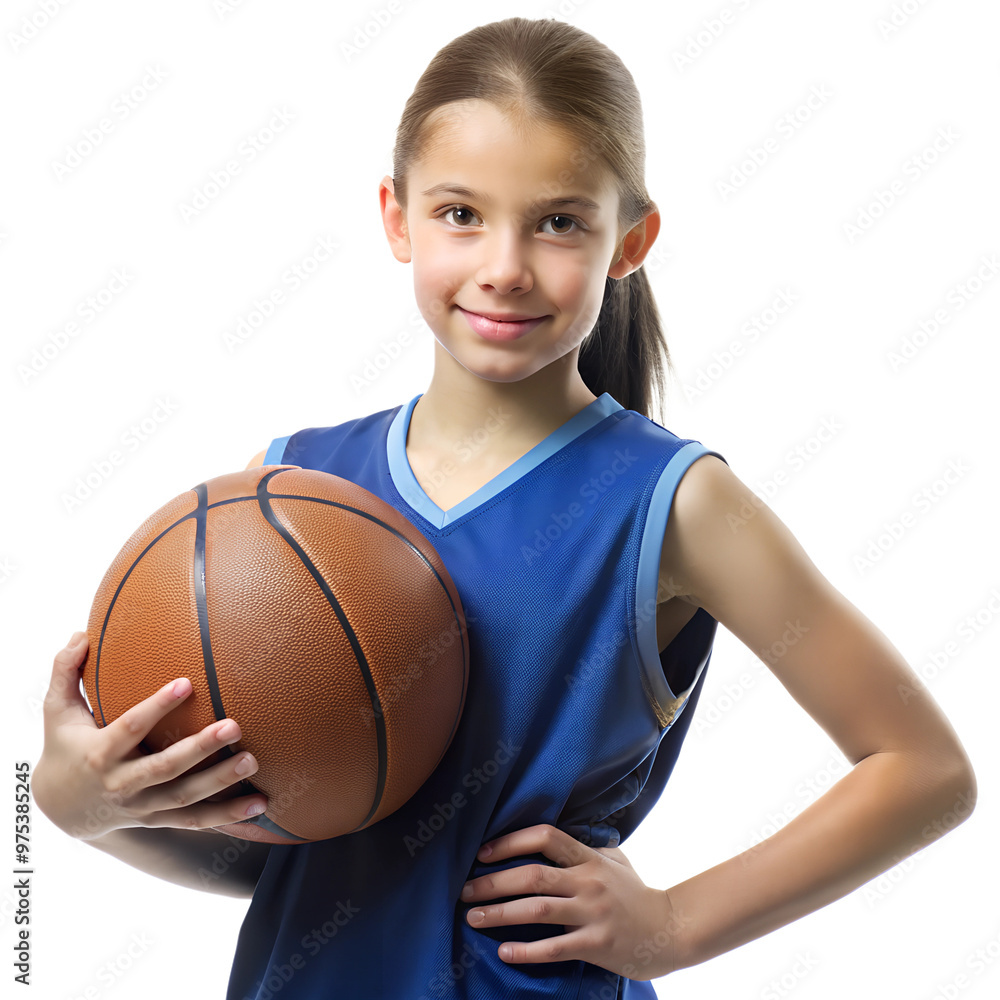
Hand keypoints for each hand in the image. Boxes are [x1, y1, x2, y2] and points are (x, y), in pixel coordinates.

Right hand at [33, 632, 268, 839]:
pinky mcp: (158, 819)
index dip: (157, 707)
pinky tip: (260, 805)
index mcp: (100, 753)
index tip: (187, 682)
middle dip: (200, 749)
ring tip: (253, 760)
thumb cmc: (65, 746)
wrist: (62, 808)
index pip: (130, 728)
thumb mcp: (56, 712)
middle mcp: (121, 784)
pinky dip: (227, 817)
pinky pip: (194, 821)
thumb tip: (81, 634)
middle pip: (164, 768)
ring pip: (184, 798)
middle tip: (235, 726)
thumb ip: (64, 671)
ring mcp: (141, 806)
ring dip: (221, 782)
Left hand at [460, 823, 685, 980]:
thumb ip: (587, 848)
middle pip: (532, 875)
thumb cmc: (637, 894)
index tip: (483, 853)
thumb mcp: (616, 861)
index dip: (511, 841)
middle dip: (493, 882)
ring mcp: (592, 914)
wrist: (671, 930)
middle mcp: (588, 882)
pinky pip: (555, 948)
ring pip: (537, 910)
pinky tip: (505, 951)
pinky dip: (526, 950)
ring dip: (500, 913)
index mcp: (589, 858)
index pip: (545, 837)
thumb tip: (556, 838)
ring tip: (473, 917)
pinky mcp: (596, 945)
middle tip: (464, 890)